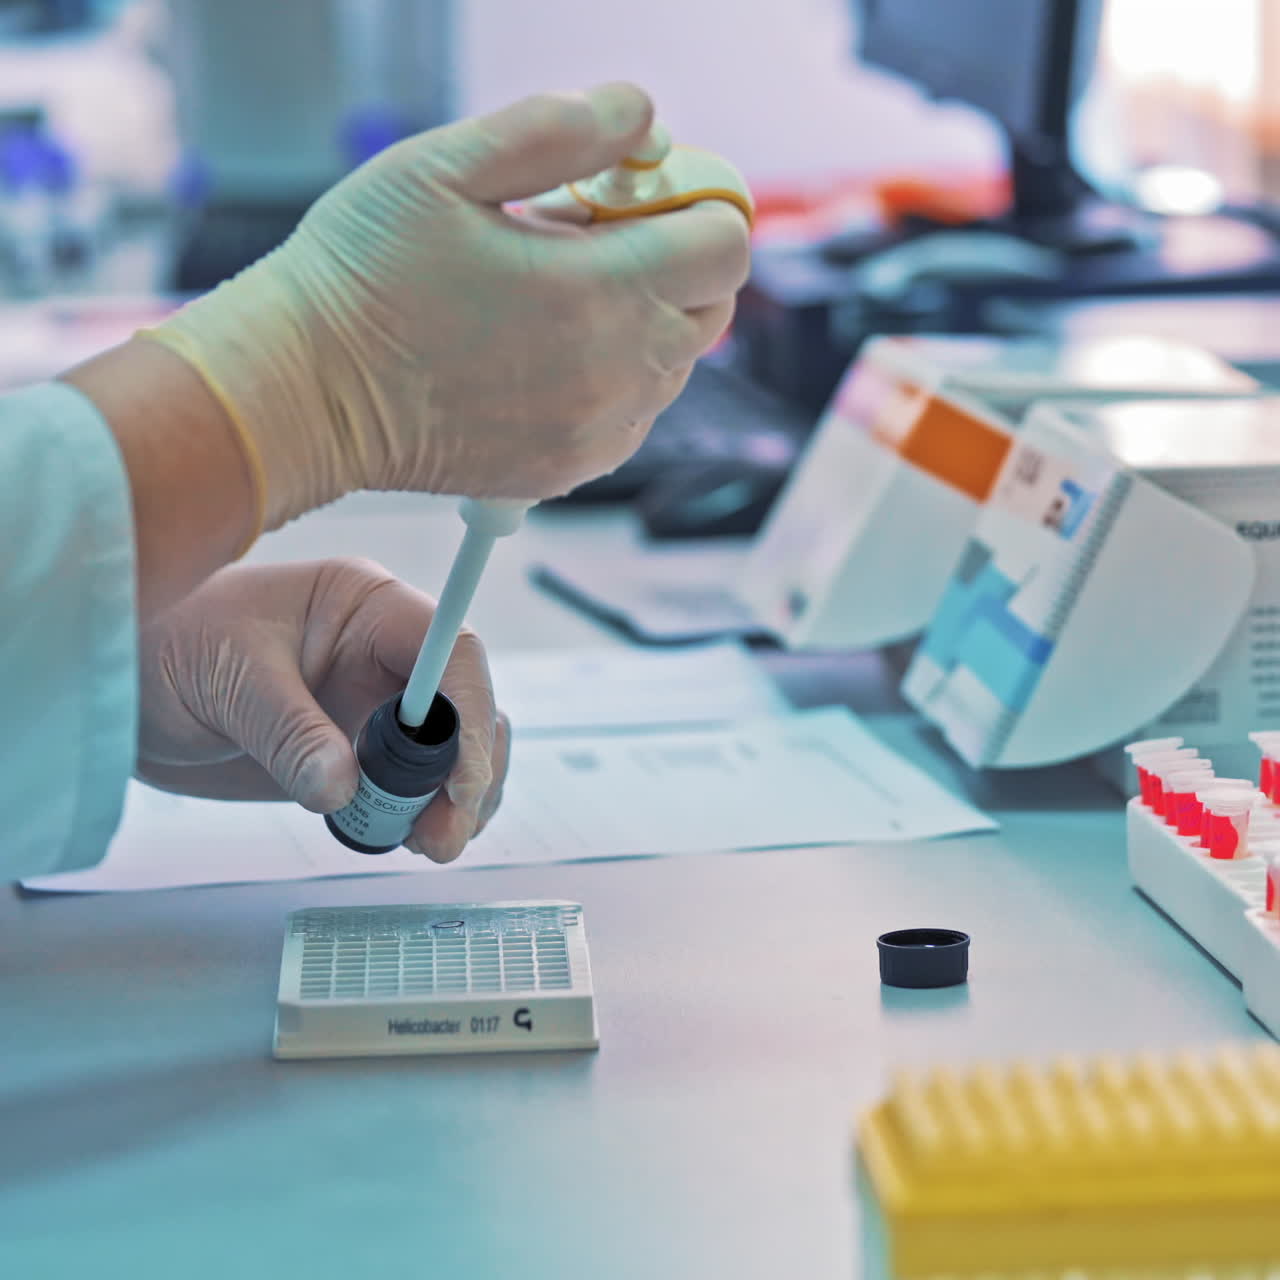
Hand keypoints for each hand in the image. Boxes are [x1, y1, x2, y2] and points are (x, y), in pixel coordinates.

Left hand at [135, 559, 508, 861]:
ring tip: (429, 844)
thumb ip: (287, 732)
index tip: (462, 781)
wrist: (124, 690)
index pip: (452, 651)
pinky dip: (424, 816)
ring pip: (456, 751)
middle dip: (471, 772)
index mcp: (366, 607)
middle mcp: (386, 654)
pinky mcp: (359, 754)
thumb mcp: (227, 679)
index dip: (471, 714)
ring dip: (455, 801)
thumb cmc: (166, 645)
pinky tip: (406, 837)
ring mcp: (377, 705)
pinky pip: (416, 786)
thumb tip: (341, 788)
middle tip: (444, 833)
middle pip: (467, 708)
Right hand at [142, 82, 751, 530]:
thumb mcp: (449, 164)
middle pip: (712, 306)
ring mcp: (597, 430)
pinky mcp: (571, 467)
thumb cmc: (363, 280)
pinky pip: (635, 415)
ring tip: (550, 295)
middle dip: (671, 260)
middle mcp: (614, 373)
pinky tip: (543, 350)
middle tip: (587, 236)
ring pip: (675, 362)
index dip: (693, 203)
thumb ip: (563, 128)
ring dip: (639, 319)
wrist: (309, 392)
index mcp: (597, 293)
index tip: (639, 191)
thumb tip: (644, 118)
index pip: (725, 244)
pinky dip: (613, 377)